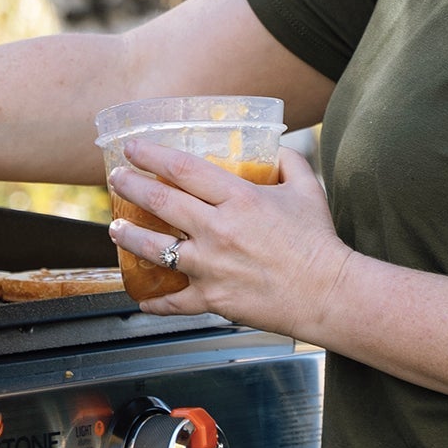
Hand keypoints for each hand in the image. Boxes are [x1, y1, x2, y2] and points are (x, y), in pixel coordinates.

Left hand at [108, 139, 351, 336]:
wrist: (331, 294)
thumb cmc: (320, 242)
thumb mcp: (308, 190)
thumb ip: (289, 162)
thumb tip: (275, 146)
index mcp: (239, 199)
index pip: (183, 169)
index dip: (151, 155)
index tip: (132, 148)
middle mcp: (218, 229)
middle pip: (160, 202)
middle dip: (130, 186)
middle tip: (115, 179)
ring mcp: (211, 266)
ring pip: (155, 249)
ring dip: (129, 236)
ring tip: (115, 229)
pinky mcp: (213, 299)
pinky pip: (174, 302)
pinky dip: (155, 301)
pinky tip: (143, 297)